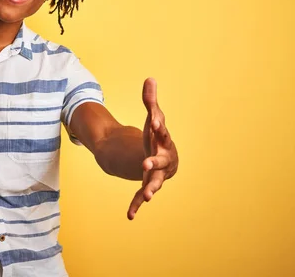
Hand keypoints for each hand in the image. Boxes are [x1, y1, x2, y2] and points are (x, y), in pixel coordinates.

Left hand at [127, 78, 178, 219]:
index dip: (157, 124)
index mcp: (164, 140)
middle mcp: (163, 159)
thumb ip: (150, 101)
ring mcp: (156, 174)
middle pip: (161, 160)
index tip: (152, 119)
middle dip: (154, 161)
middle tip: (146, 162)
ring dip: (150, 188)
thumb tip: (150, 78)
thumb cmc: (157, 137)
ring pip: (155, 182)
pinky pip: (141, 195)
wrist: (163, 158)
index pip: (161, 130)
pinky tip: (130, 215)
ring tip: (148, 195)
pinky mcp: (147, 185)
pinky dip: (136, 205)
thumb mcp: (153, 118)